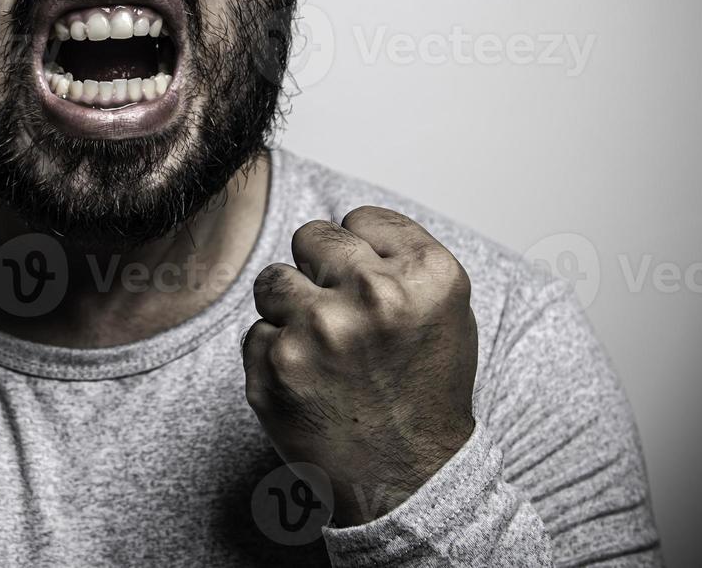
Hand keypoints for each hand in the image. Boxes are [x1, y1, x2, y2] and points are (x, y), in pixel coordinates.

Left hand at [243, 206, 476, 525]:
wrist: (410, 481)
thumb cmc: (423, 392)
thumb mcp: (445, 310)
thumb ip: (399, 255)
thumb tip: (343, 224)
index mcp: (428, 275)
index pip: (359, 219)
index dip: (360, 253)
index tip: (369, 288)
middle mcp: (376, 296)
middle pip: (310, 237)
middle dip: (319, 272)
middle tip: (341, 319)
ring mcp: (320, 331)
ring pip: (272, 280)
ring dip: (289, 310)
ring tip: (324, 352)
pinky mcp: (275, 367)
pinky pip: (256, 332)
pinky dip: (275, 356)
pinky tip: (309, 384)